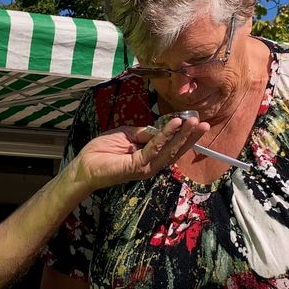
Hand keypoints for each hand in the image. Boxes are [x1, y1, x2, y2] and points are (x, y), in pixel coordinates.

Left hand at [66, 116, 208, 191]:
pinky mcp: (139, 166)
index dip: (183, 135)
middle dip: (190, 136)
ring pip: (170, 149)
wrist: (84, 166)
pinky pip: (156, 147)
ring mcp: (146, 167)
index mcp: (148, 157)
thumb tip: (159, 128)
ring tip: (194, 122)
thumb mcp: (126, 135)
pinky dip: (166, 135)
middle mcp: (151, 164)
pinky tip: (176, 123)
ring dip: (183, 134)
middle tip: (204, 124)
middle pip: (176, 150)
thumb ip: (143, 133)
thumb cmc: (101, 151)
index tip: (194, 122)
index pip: (171, 146)